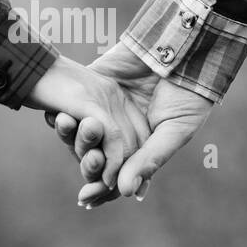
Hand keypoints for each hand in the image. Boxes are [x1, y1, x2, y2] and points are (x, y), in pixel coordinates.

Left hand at [48, 42, 212, 206]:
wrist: (183, 47)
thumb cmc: (189, 94)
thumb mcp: (175, 131)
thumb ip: (148, 161)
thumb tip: (125, 193)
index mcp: (140, 147)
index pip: (115, 176)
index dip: (100, 189)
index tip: (86, 199)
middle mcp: (119, 131)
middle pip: (93, 156)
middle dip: (86, 163)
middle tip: (87, 162)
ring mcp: (104, 108)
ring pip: (78, 133)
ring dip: (71, 138)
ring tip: (70, 137)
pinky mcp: (92, 84)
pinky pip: (71, 103)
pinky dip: (60, 114)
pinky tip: (57, 118)